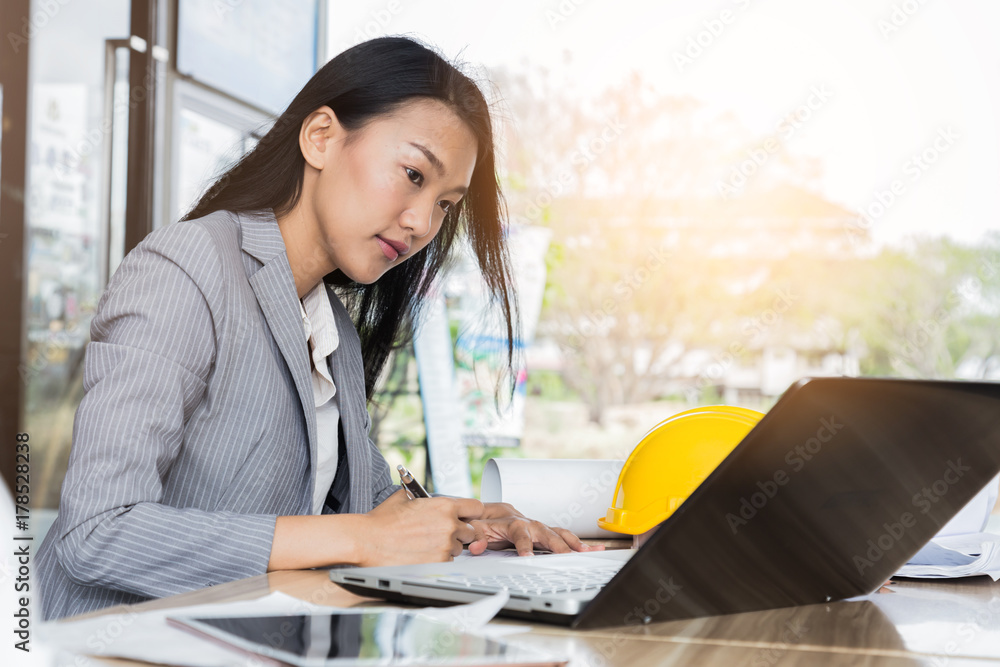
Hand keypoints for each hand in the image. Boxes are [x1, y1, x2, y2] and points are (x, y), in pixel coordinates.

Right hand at [359, 489, 483, 565]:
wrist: (367, 540)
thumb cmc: (383, 520)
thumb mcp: (405, 497)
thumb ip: (423, 496)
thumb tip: (426, 496)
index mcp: (444, 506)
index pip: (476, 507)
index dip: (469, 513)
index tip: (464, 517)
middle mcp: (449, 525)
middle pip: (469, 531)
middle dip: (458, 533)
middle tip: (440, 534)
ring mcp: (445, 546)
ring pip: (457, 549)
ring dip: (446, 548)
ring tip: (424, 545)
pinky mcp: (438, 563)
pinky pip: (447, 562)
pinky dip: (437, 560)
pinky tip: (421, 555)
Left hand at [465, 502, 605, 556]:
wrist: (492, 513)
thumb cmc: (486, 522)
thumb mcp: (477, 529)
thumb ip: (476, 537)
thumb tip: (475, 546)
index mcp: (513, 523)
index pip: (519, 533)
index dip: (524, 545)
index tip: (527, 557)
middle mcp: (530, 524)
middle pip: (546, 533)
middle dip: (557, 545)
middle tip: (567, 556)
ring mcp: (540, 529)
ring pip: (559, 534)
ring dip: (574, 543)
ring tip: (589, 552)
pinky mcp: (547, 535)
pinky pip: (565, 538)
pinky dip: (579, 544)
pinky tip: (595, 550)